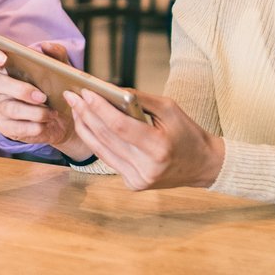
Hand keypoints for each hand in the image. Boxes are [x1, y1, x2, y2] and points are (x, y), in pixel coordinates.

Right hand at [0, 41, 87, 157]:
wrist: (64, 121)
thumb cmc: (57, 91)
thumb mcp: (61, 72)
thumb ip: (56, 56)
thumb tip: (47, 46)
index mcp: (9, 68)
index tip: (2, 58)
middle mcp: (0, 86)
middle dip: (21, 90)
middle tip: (43, 97)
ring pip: (10, 108)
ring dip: (34, 112)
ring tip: (51, 113)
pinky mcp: (4, 126)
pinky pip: (14, 127)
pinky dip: (33, 127)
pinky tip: (45, 124)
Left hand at [66, 89, 224, 190]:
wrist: (203, 165)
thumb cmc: (187, 133)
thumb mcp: (170, 109)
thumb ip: (139, 100)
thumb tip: (109, 90)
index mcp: (159, 148)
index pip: (120, 127)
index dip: (100, 109)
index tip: (85, 92)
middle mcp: (147, 167)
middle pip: (107, 138)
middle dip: (86, 114)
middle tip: (71, 96)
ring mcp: (138, 179)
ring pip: (102, 150)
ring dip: (85, 127)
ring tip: (75, 108)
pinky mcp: (133, 184)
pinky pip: (108, 159)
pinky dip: (96, 141)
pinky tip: (87, 125)